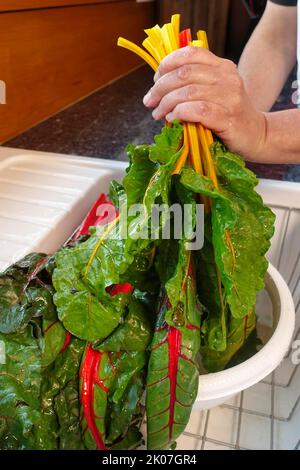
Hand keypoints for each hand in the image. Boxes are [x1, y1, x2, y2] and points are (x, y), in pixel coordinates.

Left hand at [143, 46, 266, 160]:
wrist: (256, 135)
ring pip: (188, 92)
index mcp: (222, 66)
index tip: (155, 79)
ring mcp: (230, 97)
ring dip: (166, 103)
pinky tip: (172, 119)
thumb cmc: (228, 116)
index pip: (190, 53)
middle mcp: (227, 77)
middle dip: (160, 88)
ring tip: (158, 114)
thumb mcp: (213, 92)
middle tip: (150, 102)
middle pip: (184, 73)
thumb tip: (159, 84)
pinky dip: (179, 113)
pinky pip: (198, 110)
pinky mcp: (228, 118)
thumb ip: (193, 83)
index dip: (167, 64)